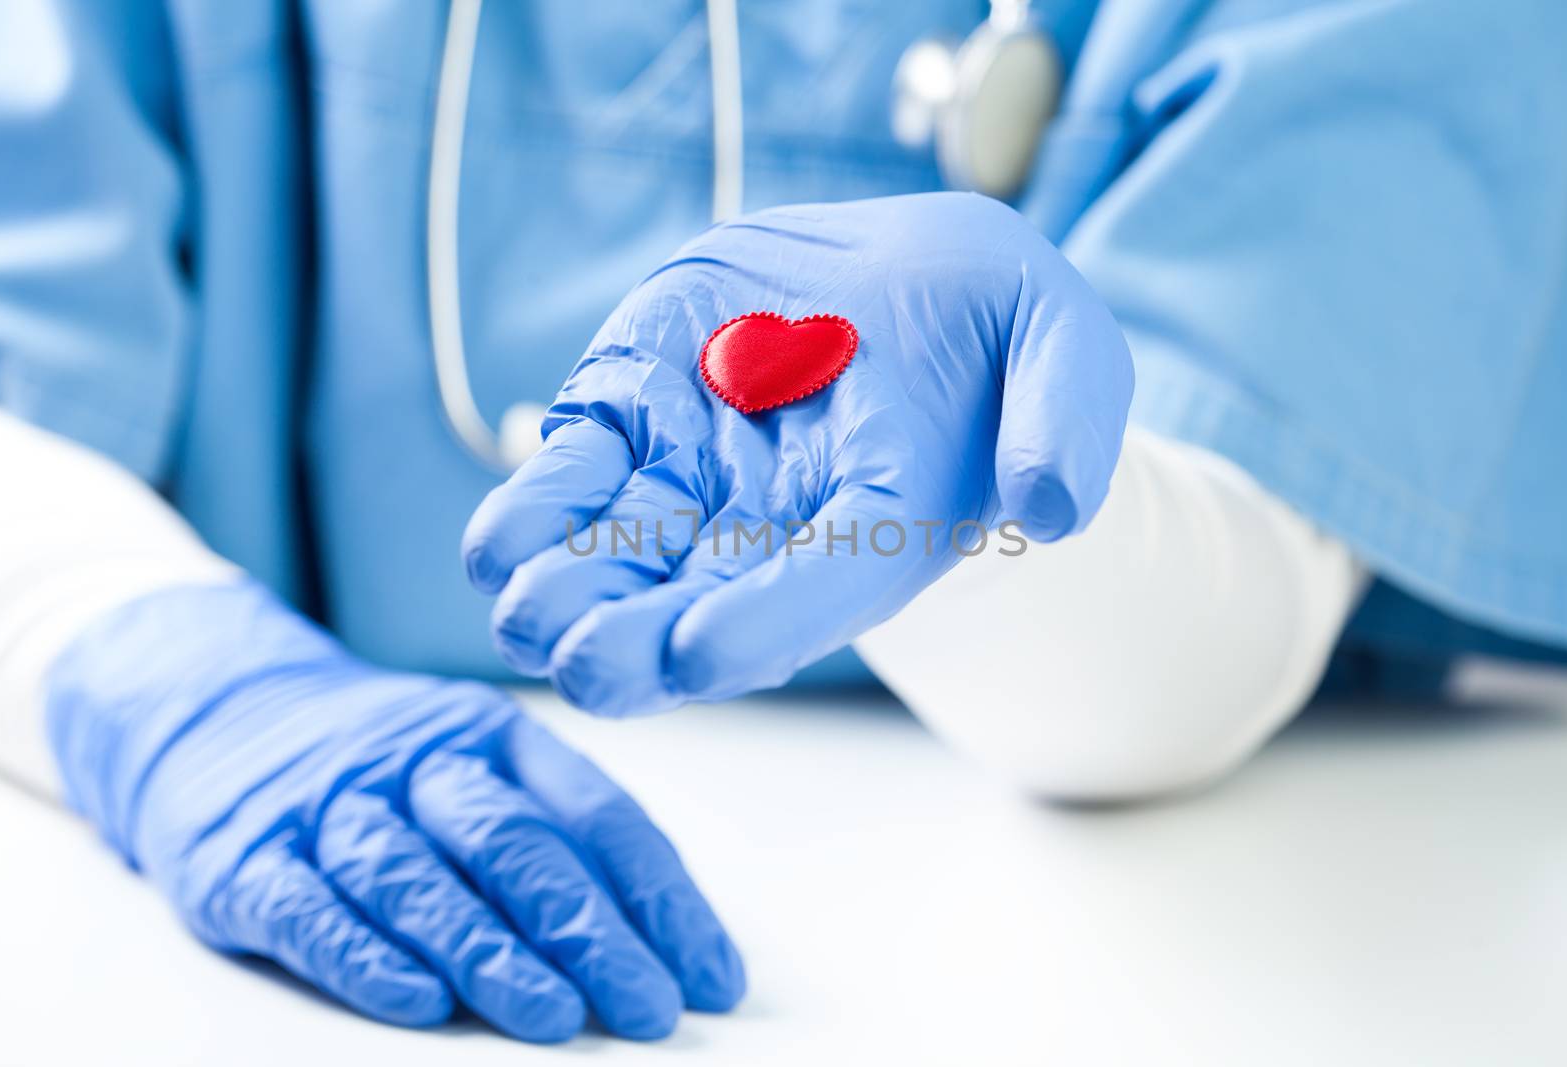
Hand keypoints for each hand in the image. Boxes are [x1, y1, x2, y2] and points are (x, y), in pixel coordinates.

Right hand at [45, 582, 743, 1041]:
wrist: (217, 709)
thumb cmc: (383, 766)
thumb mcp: (476, 766)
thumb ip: (557, 838)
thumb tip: (663, 946)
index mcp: (496, 734)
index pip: (596, 813)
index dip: (660, 896)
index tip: (709, 974)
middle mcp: (418, 761)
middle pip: (515, 843)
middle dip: (590, 931)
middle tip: (647, 1005)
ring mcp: (329, 807)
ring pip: (418, 879)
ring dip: (490, 952)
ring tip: (553, 1017)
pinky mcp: (244, 858)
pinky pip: (309, 909)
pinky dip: (365, 956)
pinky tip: (418, 1001)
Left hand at [463, 192, 1132, 713]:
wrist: (907, 277)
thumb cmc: (995, 326)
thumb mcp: (1063, 340)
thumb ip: (1067, 418)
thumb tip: (1050, 505)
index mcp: (886, 520)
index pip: (825, 586)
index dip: (764, 624)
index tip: (698, 653)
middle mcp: (782, 524)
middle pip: (704, 602)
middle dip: (640, 641)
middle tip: (585, 665)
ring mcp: (701, 476)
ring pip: (623, 554)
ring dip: (569, 588)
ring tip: (523, 605)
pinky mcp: (639, 415)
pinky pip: (578, 472)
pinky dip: (536, 508)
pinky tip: (499, 543)